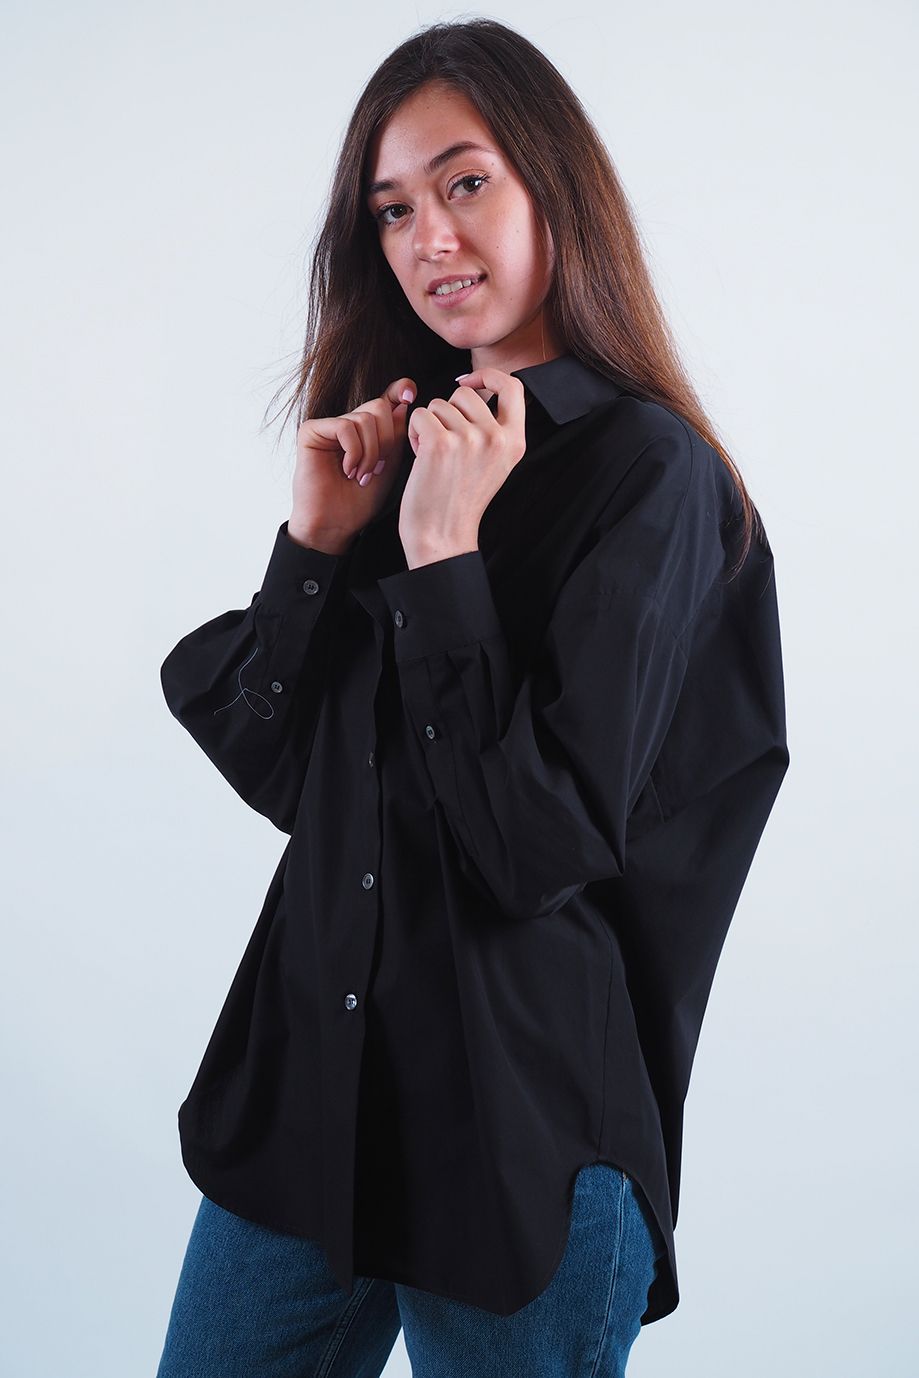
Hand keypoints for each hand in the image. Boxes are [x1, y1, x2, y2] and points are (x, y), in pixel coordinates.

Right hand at [289, 377, 416, 546]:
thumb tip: (402, 402)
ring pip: (364, 418)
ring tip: (362, 475)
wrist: (336, 524)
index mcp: (368, 430)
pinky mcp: (311, 431)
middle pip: (379, 407)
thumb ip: (396, 435)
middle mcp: (349, 423)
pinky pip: (344, 427)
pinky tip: (348, 470)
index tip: (409, 394)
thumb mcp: (389, 464)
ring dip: (370, 452)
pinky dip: (353, 451)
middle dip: (386, 441)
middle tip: (376, 469)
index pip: (386, 399)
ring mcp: (329, 426)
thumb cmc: (361, 500)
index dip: (398, 390)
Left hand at [398, 366, 526, 565]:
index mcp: (515, 442)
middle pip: (465, 393)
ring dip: (430, 425)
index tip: (471, 381)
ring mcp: (470, 439)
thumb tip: (478, 387)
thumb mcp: (494, 463)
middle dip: (448, 412)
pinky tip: (421, 457)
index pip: (513, 386)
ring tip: (435, 457)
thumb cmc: (460, 501)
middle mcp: (496, 438)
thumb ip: (494, 428)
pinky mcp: (440, 442)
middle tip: (445, 444)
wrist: (442, 536)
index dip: (489, 376)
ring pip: (439, 404)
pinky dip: (415, 433)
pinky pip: (421, 415)